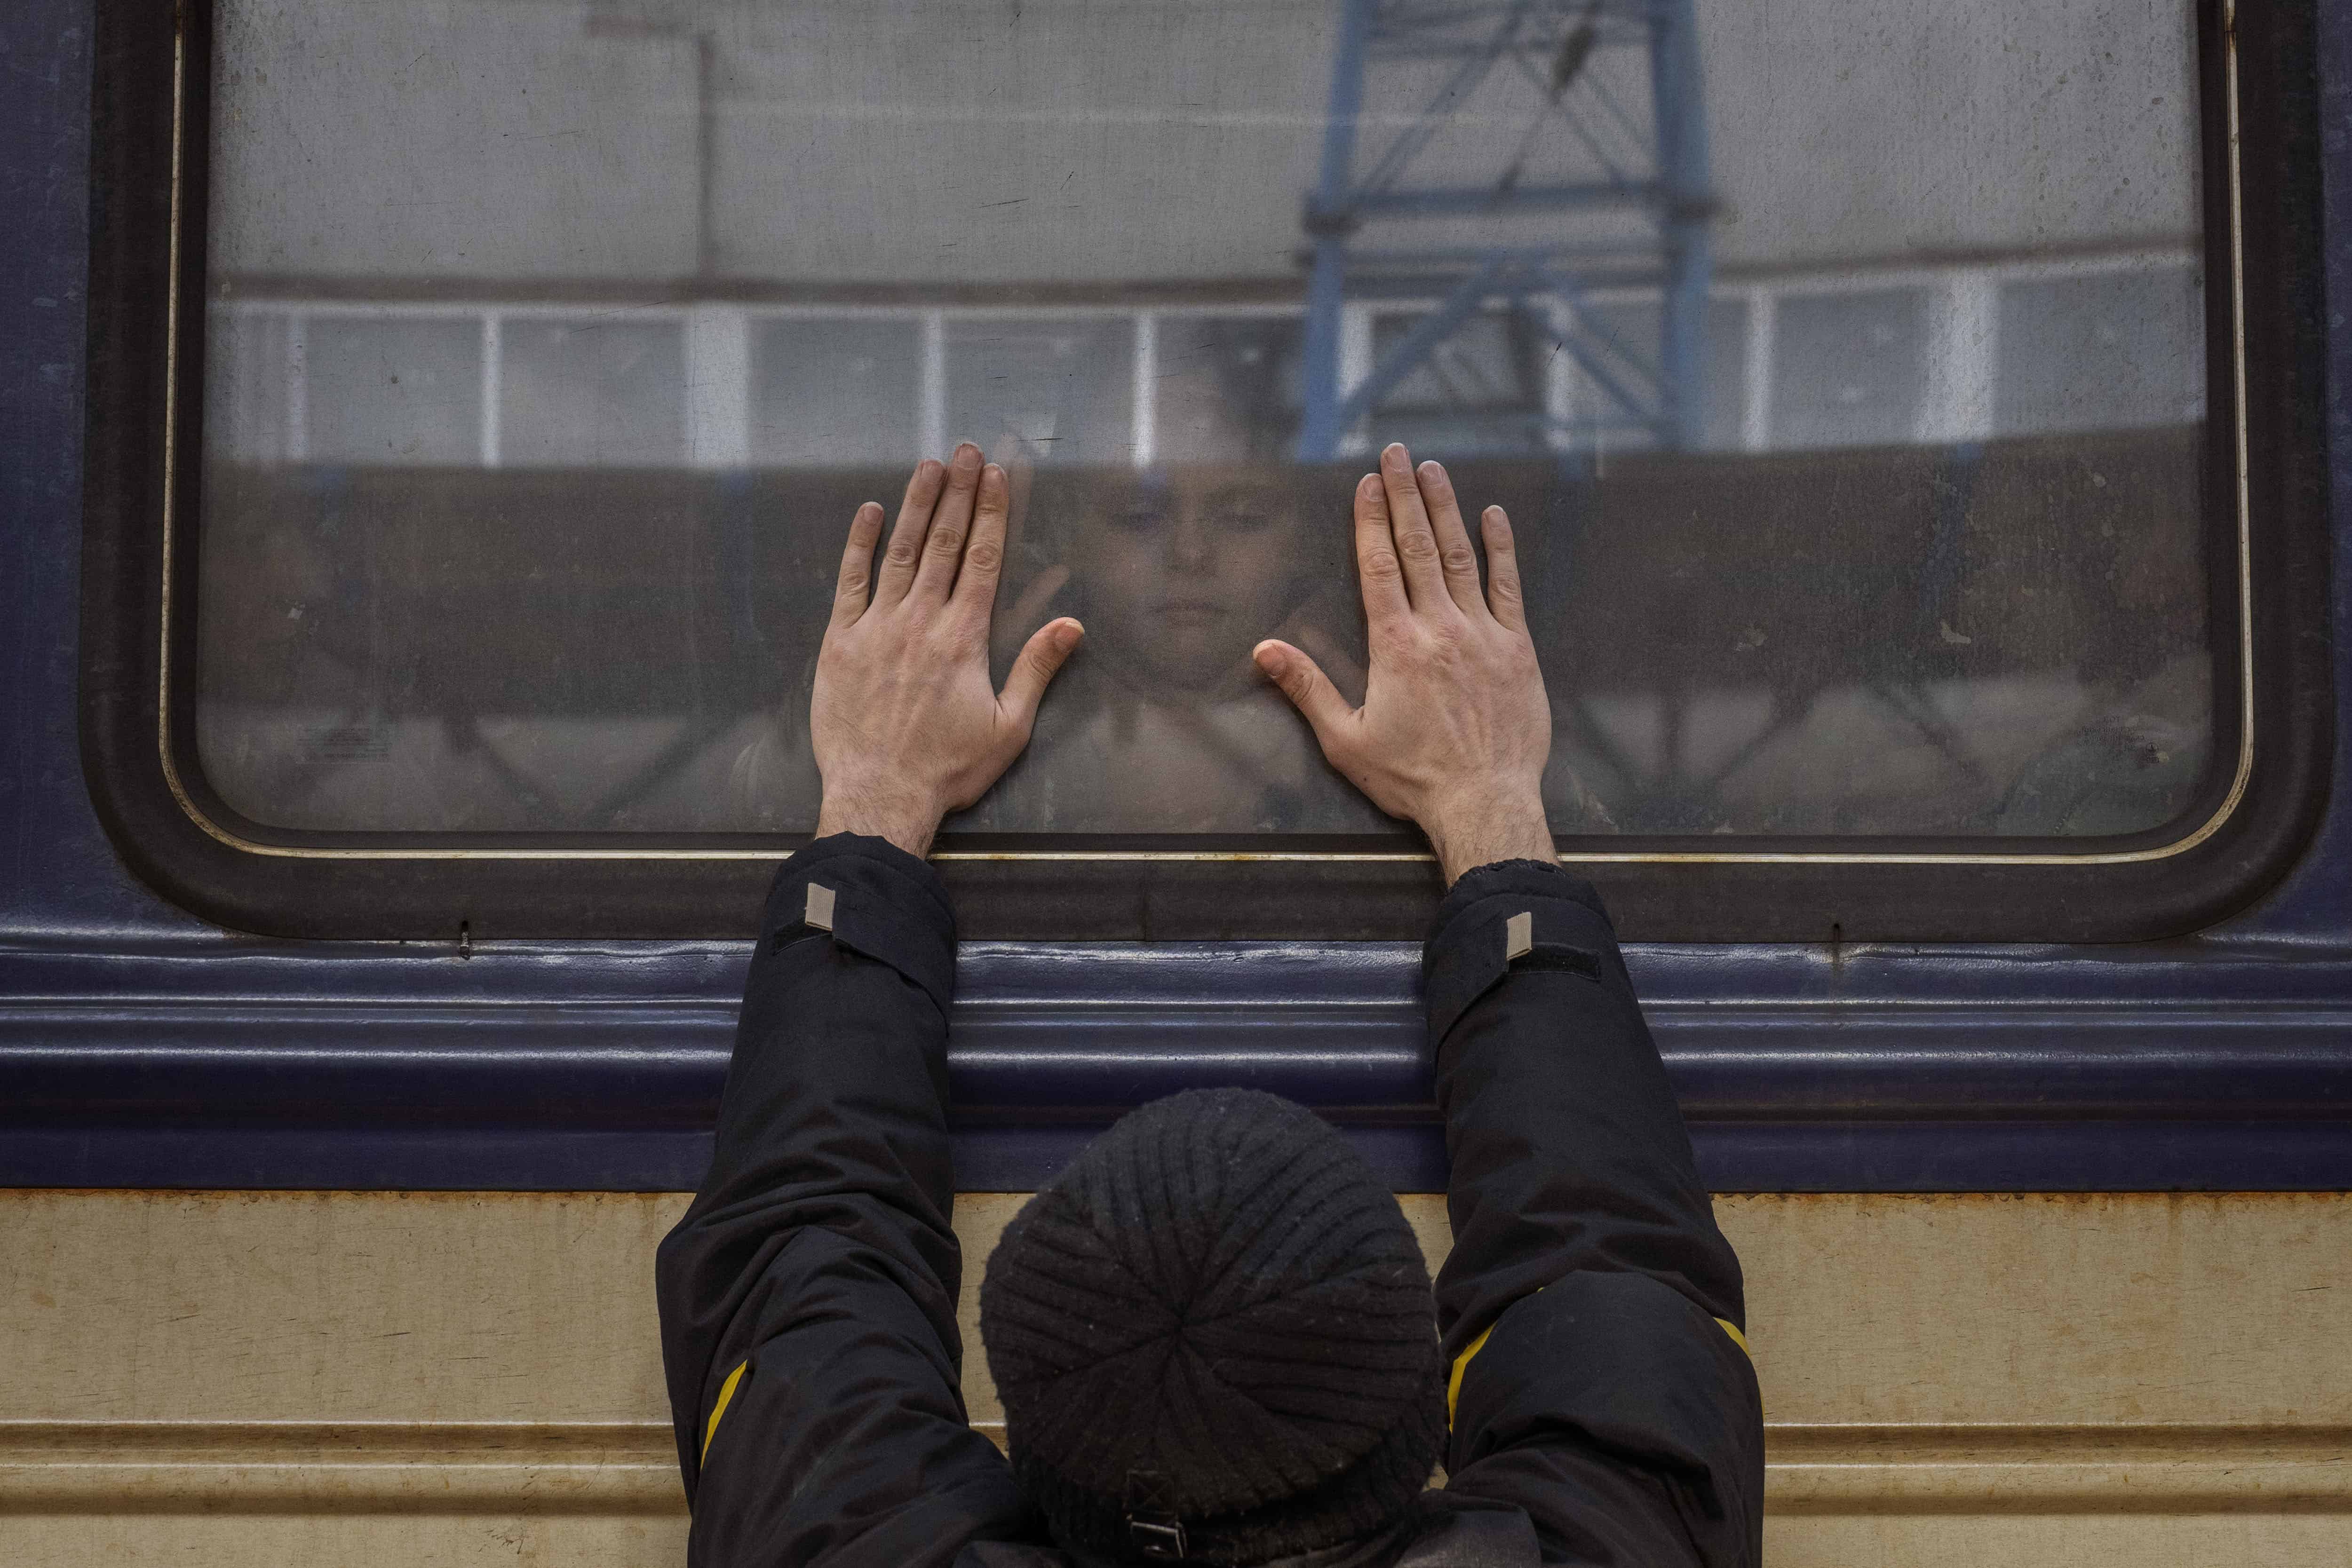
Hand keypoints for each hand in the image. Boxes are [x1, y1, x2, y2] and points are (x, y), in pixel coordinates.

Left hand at [810, 443, 1084, 857]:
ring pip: (899, 552)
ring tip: (928, 465)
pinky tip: (869, 512)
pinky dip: (860, 544)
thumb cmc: (947, 769)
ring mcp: (877, 627)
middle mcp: (921, 621)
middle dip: (957, 493)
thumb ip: (1037, 669)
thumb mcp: (1008, 728)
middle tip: (964, 450)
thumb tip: (1072, 625)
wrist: (879, 797)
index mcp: (963, 638)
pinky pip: (850, 582)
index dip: (990, 513)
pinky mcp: (839, 643)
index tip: (996, 475)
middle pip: (942, 543)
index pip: (980, 559)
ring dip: (915, 505)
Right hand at [1254, 443, 1555, 884]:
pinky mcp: (1517, 649)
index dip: (1371, 520)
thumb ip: (1306, 688)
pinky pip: (1508, 587)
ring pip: (1461, 556)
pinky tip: (1493, 517)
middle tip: (1396, 453)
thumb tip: (1265, 650)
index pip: (1378, 566)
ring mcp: (1482, 634)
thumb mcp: (1346, 740)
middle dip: (1404, 496)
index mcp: (1396, 645)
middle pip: (1417, 547)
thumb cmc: (1414, 778)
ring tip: (1434, 469)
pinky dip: (1499, 548)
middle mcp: (1439, 627)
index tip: (1367, 482)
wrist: (1486, 803)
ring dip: (1445, 509)